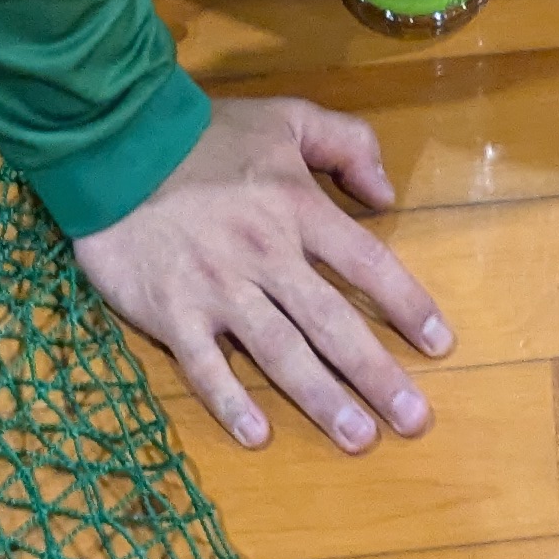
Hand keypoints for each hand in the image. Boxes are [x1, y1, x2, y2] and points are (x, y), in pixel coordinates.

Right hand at [74, 93, 450, 453]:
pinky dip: (230, 404)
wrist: (117, 147)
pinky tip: (258, 437)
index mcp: (298, 210)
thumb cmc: (208, 135)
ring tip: (360, 439)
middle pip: (333, 324)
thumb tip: (387, 194)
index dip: (408, 305)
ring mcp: (219, 291)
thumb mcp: (288, 119)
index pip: (367, 265)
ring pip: (281, 354)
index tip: (441, 343)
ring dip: (322, 400)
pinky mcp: (173, 314)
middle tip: (415, 420)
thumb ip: (347, 143)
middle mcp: (267, 258)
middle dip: (378, 375)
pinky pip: (206, 368)